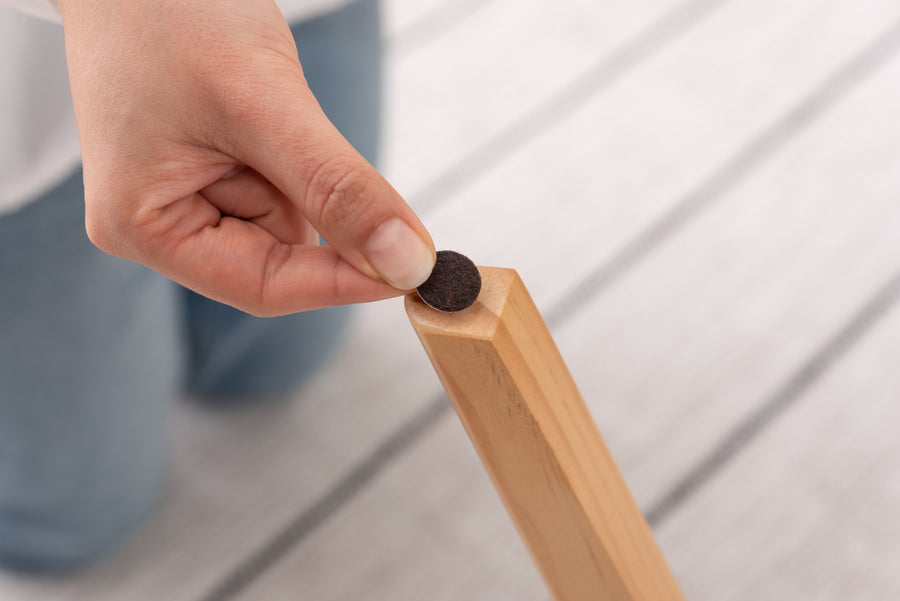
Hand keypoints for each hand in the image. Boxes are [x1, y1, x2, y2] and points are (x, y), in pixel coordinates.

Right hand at [57, 0, 434, 314]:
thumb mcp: (263, 105)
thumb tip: (405, 264)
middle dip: (317, 205)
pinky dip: (299, 156)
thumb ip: (337, 189)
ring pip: (290, 220)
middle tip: (314, 138)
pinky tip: (263, 105)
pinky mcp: (214, 174)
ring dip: (307, 172)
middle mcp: (162, 226)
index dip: (346, 282)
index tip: (416, 270)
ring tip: (260, 100)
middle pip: (279, 257)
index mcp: (144, 226)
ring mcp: (188, 199)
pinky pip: (284, 187)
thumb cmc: (172, 13)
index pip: (265, 287)